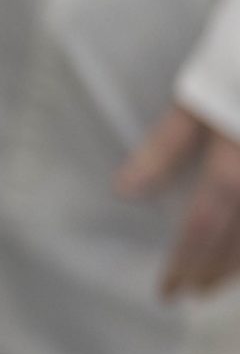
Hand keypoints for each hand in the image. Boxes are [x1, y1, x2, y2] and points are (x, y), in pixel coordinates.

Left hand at [120, 103, 239, 299]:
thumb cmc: (238, 59)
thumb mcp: (197, 96)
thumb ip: (165, 147)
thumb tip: (125, 193)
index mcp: (238, 157)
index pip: (206, 224)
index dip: (185, 262)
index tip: (166, 292)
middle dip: (217, 270)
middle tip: (192, 293)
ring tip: (222, 279)